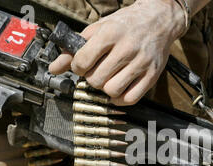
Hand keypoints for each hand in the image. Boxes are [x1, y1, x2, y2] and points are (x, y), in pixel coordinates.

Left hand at [49, 0, 184, 105]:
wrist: (158, 20)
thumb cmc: (126, 25)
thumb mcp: (99, 29)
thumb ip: (75, 48)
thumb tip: (54, 68)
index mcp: (110, 34)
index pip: (83, 61)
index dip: (78, 67)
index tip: (82, 65)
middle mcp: (127, 48)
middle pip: (96, 80)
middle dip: (92, 78)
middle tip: (97, 71)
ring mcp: (141, 63)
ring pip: (112, 91)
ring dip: (106, 89)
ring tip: (108, 79)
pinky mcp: (152, 75)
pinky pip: (131, 98)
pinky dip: (120, 99)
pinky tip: (119, 89)